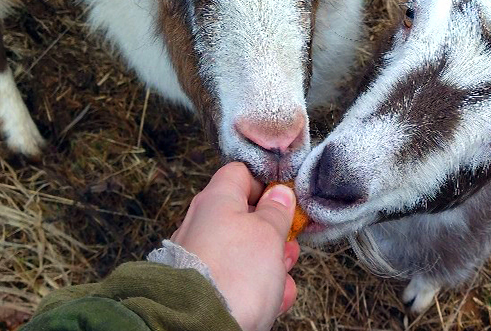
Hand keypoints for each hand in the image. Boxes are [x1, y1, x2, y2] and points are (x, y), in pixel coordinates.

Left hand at [172, 162, 300, 330]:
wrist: (203, 324)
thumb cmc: (235, 273)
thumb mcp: (268, 233)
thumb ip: (276, 211)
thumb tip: (279, 194)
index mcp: (216, 200)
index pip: (240, 174)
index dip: (267, 183)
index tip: (287, 199)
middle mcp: (203, 225)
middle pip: (245, 217)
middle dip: (274, 233)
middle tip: (289, 245)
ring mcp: (202, 258)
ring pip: (244, 253)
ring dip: (271, 265)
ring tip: (283, 280)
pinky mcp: (205, 288)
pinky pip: (237, 281)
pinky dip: (259, 289)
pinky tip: (275, 300)